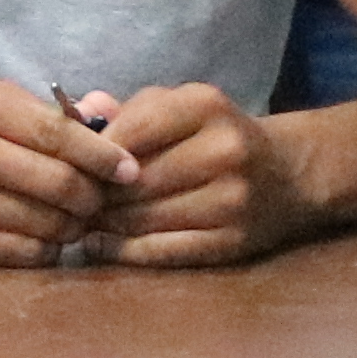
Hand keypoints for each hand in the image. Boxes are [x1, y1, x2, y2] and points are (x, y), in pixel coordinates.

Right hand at [0, 79, 136, 268]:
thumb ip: (51, 111)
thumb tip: (112, 113)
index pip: (59, 133)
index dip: (103, 155)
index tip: (129, 170)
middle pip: (60, 184)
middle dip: (94, 197)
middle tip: (103, 198)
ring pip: (48, 223)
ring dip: (75, 225)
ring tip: (77, 217)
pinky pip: (25, 253)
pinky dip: (48, 247)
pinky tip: (48, 236)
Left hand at [89, 81, 312, 265]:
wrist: (288, 174)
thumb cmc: (216, 136)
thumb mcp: (179, 108)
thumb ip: (128, 111)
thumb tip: (79, 112)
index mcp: (206, 106)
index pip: (133, 129)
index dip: (93, 151)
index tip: (69, 163)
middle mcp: (223, 151)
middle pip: (134, 181)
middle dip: (94, 193)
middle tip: (68, 199)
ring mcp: (232, 200)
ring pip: (143, 219)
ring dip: (103, 223)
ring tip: (80, 219)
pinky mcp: (232, 242)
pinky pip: (162, 251)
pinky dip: (122, 251)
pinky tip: (99, 244)